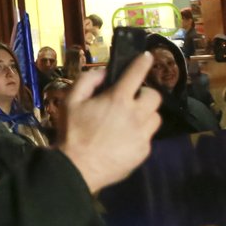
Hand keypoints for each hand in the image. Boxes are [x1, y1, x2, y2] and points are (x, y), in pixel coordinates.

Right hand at [55, 53, 160, 192]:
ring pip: (155, 117)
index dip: (143, 62)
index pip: (137, 74)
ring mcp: (143, 134)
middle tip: (131, 100)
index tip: (147, 57)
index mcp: (118, 99)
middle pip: (154, 96)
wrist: (78, 168)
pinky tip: (124, 140)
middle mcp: (136, 114)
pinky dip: (139, 134)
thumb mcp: (70, 101)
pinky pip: (148, 137)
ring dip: (145, 114)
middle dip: (145, 94)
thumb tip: (103, 73)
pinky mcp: (144, 151)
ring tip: (130, 121)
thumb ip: (87, 81)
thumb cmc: (73, 132)